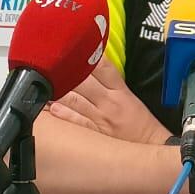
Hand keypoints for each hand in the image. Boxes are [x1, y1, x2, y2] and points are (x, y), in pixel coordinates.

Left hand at [47, 62, 166, 143]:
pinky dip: (62, 114)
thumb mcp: (131, 97)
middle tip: (49, 64)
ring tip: (44, 84)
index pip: (104, 68)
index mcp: (120, 91)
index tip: (73, 47)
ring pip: (75, 100)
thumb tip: (92, 69)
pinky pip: (76, 120)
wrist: (151, 146)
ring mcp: (101, 118)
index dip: (88, 56)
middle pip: (84, 81)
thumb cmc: (141, 122)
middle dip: (66, 72)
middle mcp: (109, 102)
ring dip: (57, 91)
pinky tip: (50, 108)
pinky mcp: (95, 133)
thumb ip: (112, 83)